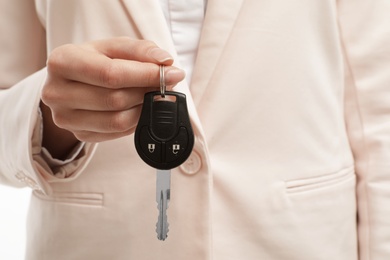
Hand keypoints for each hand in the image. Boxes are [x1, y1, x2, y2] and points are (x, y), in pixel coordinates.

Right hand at [40, 37, 184, 158]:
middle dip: (147, 92)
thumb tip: (166, 62)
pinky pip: (116, 134)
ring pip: (117, 121)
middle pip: (115, 100)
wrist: (71, 82)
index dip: (145, 76)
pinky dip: (135, 122)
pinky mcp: (78, 134)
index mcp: (62, 62)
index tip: (172, 74)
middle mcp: (57, 93)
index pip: (110, 74)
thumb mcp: (113, 47)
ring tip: (154, 96)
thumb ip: (141, 50)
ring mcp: (65, 118)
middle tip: (166, 85)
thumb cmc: (94, 61)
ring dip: (144, 109)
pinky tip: (140, 108)